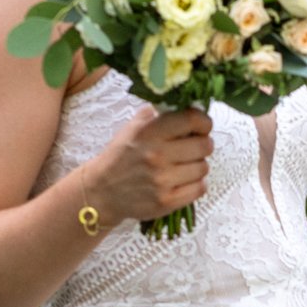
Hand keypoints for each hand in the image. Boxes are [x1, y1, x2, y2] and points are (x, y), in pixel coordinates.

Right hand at [84, 106, 212, 227]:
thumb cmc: (121, 156)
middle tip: (195, 147)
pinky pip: (199, 189)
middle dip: (203, 144)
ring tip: (185, 166)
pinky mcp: (167, 201)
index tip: (202, 126)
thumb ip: (158, 114)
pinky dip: (196, 184)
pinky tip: (185, 181)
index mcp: (149, 132)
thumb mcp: (133, 128)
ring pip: (203, 168)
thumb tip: (186, 105)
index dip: (204, 122)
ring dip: (198, 166)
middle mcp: (157, 155)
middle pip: (204, 146)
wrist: (102, 191)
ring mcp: (162, 180)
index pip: (192, 120)